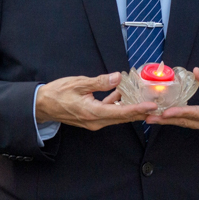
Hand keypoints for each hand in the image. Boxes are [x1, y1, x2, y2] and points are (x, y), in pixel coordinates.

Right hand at [35, 73, 157, 130]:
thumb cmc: (57, 93)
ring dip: (129, 108)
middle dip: (140, 110)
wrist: (42, 105)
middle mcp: (95, 121)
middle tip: (155, 104)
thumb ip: (100, 82)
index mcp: (93, 113)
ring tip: (143, 98)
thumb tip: (118, 77)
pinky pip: (109, 114)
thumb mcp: (78, 83)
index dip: (138, 109)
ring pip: (117, 116)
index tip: (152, 105)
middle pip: (122, 117)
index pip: (120, 113)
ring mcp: (93, 122)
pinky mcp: (91, 119)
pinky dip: (117, 106)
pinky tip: (121, 94)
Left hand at [145, 68, 198, 134]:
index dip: (180, 112)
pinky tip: (165, 117)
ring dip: (170, 121)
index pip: (196, 113)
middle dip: (167, 120)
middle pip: (188, 122)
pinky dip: (178, 120)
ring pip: (188, 124)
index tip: (165, 112)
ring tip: (152, 118)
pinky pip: (191, 124)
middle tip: (149, 117)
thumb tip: (195, 71)